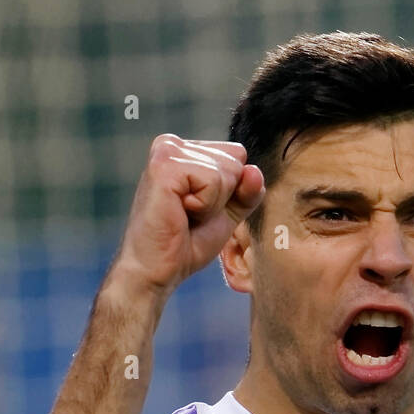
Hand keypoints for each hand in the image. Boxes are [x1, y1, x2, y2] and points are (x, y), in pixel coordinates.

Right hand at [110, 134, 264, 298]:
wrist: (158, 270)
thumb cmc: (187, 244)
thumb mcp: (228, 215)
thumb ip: (248, 192)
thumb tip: (255, 171)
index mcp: (186, 150)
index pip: (237, 156)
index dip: (232, 191)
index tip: (201, 209)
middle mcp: (174, 144)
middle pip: (235, 160)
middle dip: (223, 198)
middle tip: (191, 215)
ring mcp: (167, 150)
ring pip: (227, 170)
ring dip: (213, 204)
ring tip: (184, 214)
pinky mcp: (165, 165)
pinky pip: (213, 180)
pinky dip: (205, 206)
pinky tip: (180, 212)